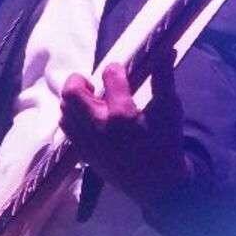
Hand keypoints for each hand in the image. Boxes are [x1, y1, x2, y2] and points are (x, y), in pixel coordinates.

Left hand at [60, 55, 188, 205]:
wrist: (158, 185)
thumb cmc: (166, 144)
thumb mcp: (170, 110)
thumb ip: (164, 78)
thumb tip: (166, 50)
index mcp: (122, 113)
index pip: (110, 75)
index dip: (116, 69)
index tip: (121, 73)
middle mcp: (99, 126)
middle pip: (72, 92)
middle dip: (79, 80)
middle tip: (93, 84)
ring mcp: (88, 140)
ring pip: (65, 109)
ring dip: (75, 99)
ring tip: (93, 100)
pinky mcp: (84, 152)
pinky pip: (67, 127)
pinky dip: (73, 116)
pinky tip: (89, 116)